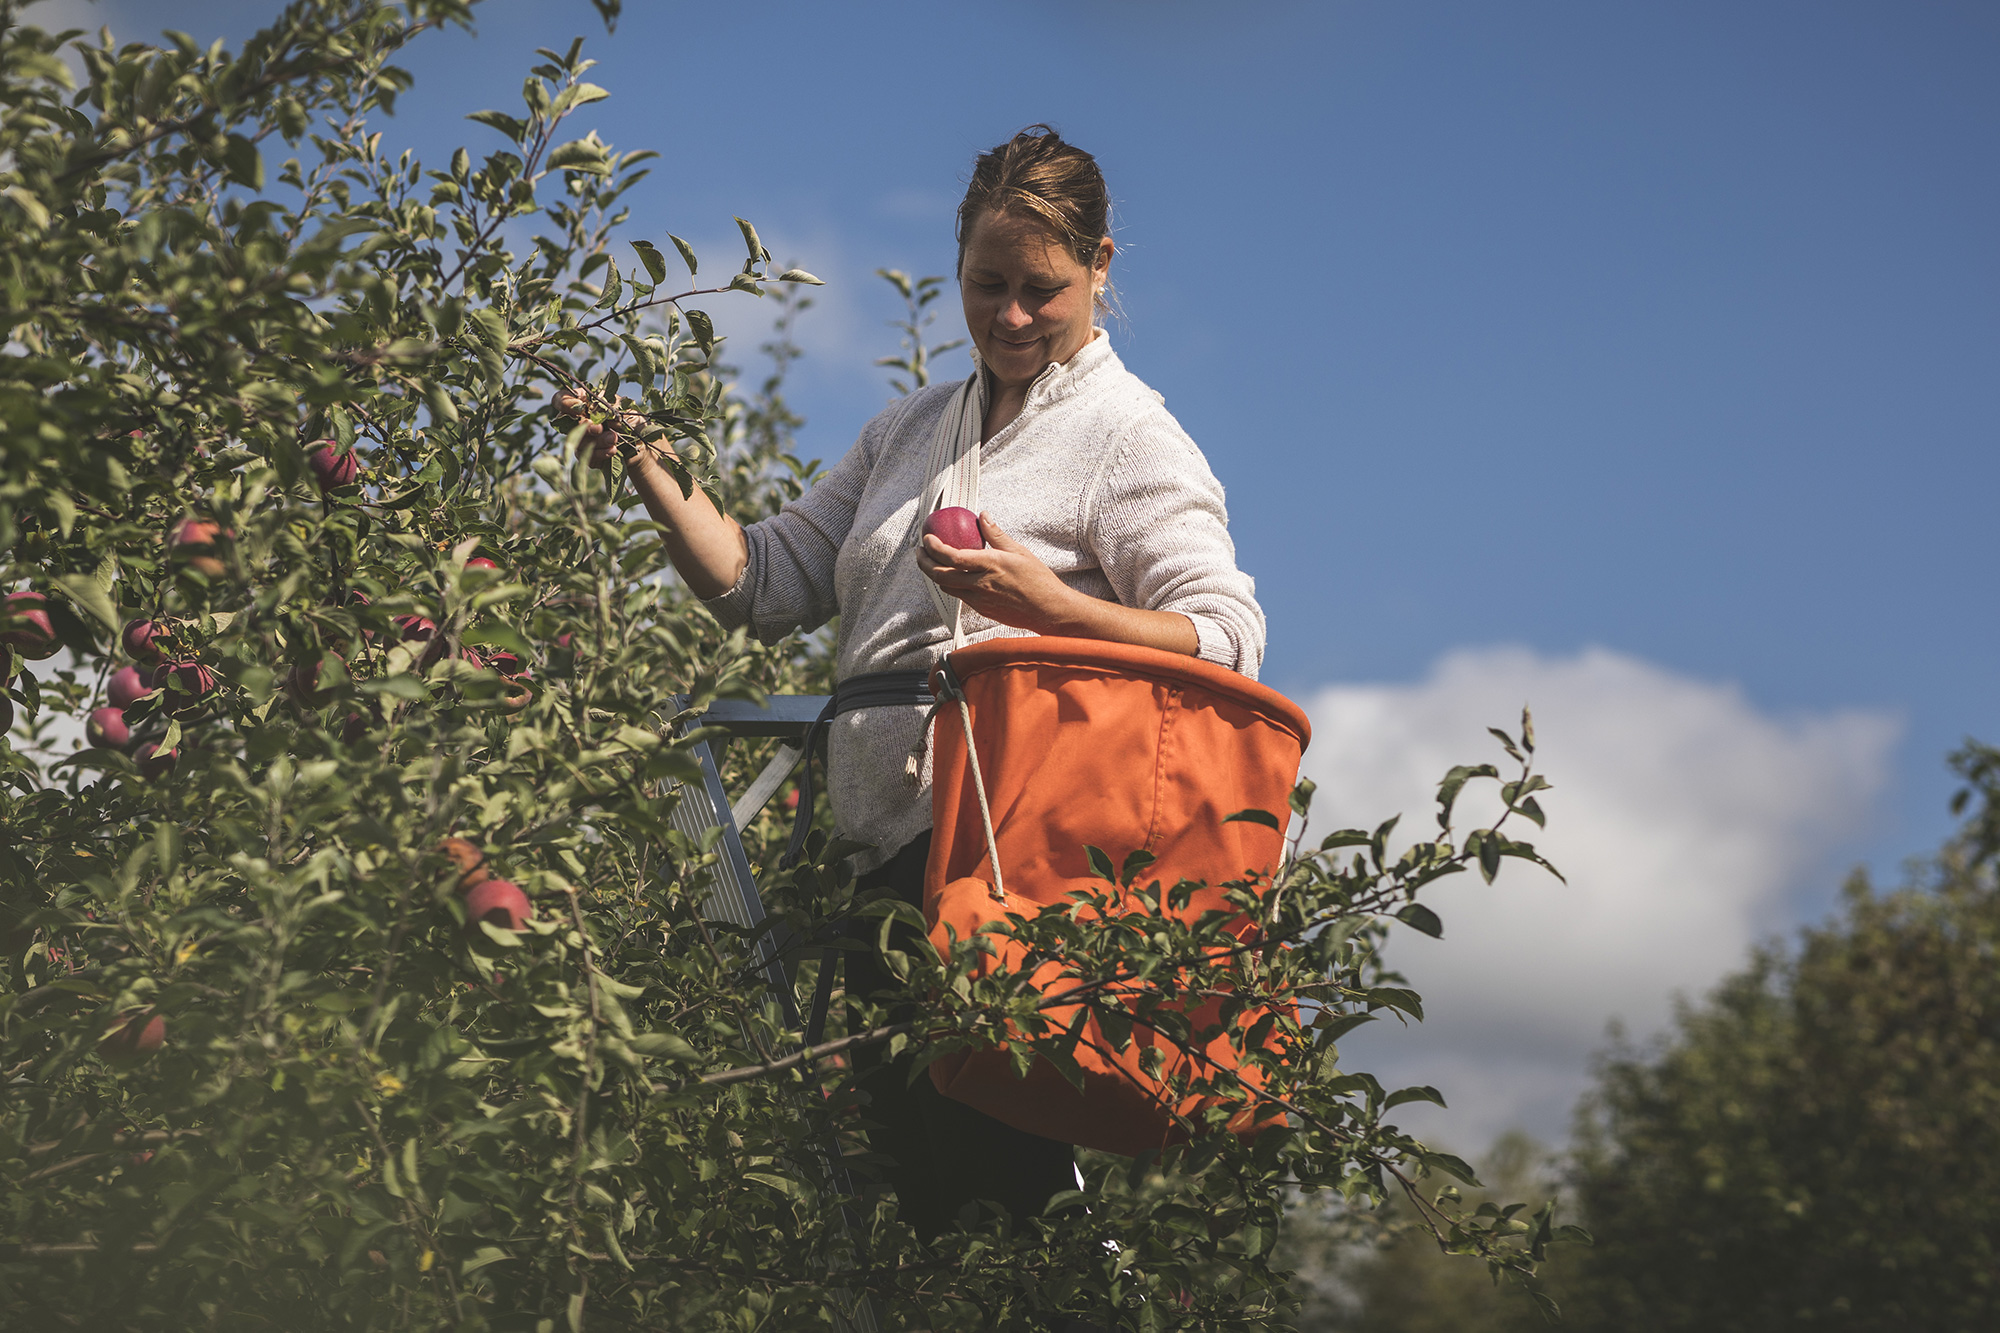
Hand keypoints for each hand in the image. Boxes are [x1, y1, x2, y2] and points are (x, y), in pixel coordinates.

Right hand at [553, 389, 627, 471]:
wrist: (644, 444)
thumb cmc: (632, 420)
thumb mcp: (620, 406)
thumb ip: (603, 403)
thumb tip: (588, 409)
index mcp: (584, 402)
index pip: (561, 399)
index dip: (565, 403)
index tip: (580, 409)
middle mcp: (578, 420)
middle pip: (566, 424)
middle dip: (584, 427)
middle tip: (599, 428)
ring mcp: (582, 439)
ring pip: (577, 442)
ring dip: (597, 441)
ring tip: (614, 439)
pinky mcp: (588, 456)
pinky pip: (586, 457)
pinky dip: (600, 453)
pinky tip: (613, 450)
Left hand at [918, 512, 1079, 632]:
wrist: (1047, 610)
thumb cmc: (1038, 579)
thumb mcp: (1019, 551)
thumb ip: (996, 534)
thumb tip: (983, 515)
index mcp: (990, 565)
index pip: (952, 557)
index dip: (934, 548)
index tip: (927, 538)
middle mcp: (980, 584)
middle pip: (940, 575)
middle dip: (924, 563)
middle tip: (920, 551)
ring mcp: (979, 599)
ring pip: (946, 588)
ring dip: (935, 574)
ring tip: (931, 562)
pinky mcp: (981, 610)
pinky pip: (959, 595)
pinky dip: (951, 584)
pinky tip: (953, 575)